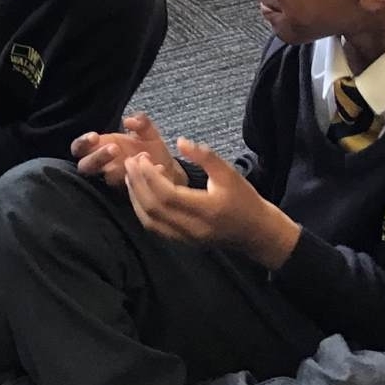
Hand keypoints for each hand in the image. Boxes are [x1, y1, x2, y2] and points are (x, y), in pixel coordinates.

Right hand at [73, 112, 185, 187]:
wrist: (169, 169)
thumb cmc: (151, 148)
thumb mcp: (148, 132)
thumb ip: (141, 123)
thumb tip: (129, 121)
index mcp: (101, 147)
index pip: (78, 148)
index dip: (82, 143)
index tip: (94, 137)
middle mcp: (103, 166)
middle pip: (85, 166)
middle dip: (97, 157)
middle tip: (115, 148)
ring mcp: (114, 180)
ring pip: (105, 178)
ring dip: (117, 169)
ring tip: (138, 157)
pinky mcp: (128, 191)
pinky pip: (129, 187)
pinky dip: (141, 177)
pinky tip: (156, 168)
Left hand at [126, 139, 300, 266]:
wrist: (255, 232)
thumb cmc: (244, 199)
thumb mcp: (229, 173)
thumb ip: (205, 156)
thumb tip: (181, 141)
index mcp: (206, 210)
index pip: (167, 194)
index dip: (149, 176)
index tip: (141, 158)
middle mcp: (193, 228)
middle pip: (153, 208)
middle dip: (137, 183)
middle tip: (130, 163)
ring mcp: (186, 238)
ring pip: (149, 220)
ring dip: (135, 197)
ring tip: (131, 175)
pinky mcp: (181, 242)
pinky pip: (154, 228)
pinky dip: (142, 210)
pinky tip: (140, 193)